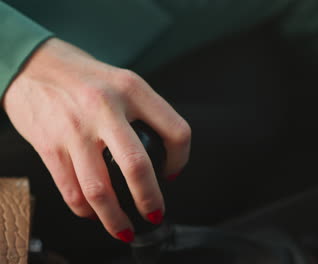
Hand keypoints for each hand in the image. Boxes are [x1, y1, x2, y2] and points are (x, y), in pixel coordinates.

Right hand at [1, 38, 190, 241]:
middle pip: (137, 166)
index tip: (173, 173)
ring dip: (115, 218)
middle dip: (149, 199)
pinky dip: (85, 209)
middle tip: (155, 213)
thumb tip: (162, 156)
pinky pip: (71, 190)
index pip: (176, 131)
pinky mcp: (50, 146)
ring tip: (124, 229)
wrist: (31, 65)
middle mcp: (104, 109)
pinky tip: (93, 212)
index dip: (181, 159)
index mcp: (132, 90)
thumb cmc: (82, 76)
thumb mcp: (123, 82)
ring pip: (99, 189)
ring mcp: (75, 130)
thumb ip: (145, 113)